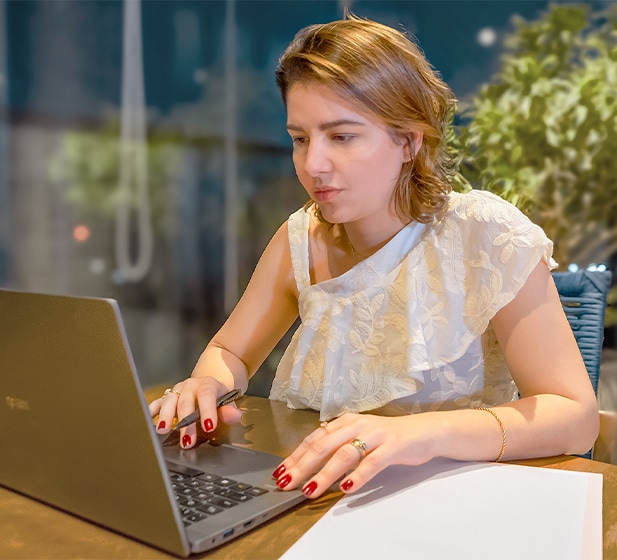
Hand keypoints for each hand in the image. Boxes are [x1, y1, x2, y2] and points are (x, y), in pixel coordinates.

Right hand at [148, 377, 242, 448]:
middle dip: (186, 423)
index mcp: (208, 385)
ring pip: (170, 401)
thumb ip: (229, 410)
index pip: (207, 395)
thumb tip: (234, 416)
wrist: (209, 382)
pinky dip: (152, 411)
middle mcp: (191, 386)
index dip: (208, 411)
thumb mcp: (228, 401)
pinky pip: (158, 402)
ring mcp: (178, 390)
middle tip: (186, 441)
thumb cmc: (218, 396)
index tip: (209, 426)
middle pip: (186, 402)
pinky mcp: (167, 396)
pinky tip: (149, 421)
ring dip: (166, 416)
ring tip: (163, 430)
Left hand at [271, 413, 437, 498]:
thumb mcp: (358, 435)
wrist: (423, 431)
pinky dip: (357, 476)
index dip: (296, 456)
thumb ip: (337, 444)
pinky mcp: (392, 447)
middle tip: (287, 483)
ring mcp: (375, 435)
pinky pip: (372, 463)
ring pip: (344, 454)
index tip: (281, 472)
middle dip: (303, 466)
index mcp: (345, 422)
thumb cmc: (387, 437)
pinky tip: (346, 488)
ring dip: (325, 474)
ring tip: (311, 489)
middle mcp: (357, 425)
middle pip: (324, 446)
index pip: (314, 439)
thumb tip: (308, 459)